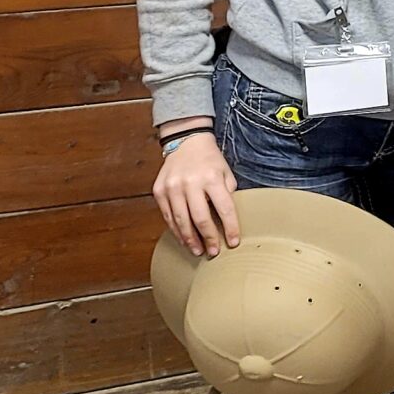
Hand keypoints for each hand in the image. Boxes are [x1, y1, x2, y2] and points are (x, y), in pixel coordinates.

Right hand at [153, 127, 240, 255]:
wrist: (186, 142)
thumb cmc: (210, 160)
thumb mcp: (226, 173)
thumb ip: (227, 195)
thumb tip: (229, 222)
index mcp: (212, 178)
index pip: (224, 208)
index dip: (230, 228)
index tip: (234, 242)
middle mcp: (190, 183)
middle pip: (200, 218)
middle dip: (208, 238)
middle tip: (213, 252)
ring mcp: (172, 187)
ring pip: (181, 220)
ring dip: (189, 239)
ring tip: (197, 250)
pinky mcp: (159, 191)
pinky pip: (168, 216)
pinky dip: (176, 230)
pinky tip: (183, 239)